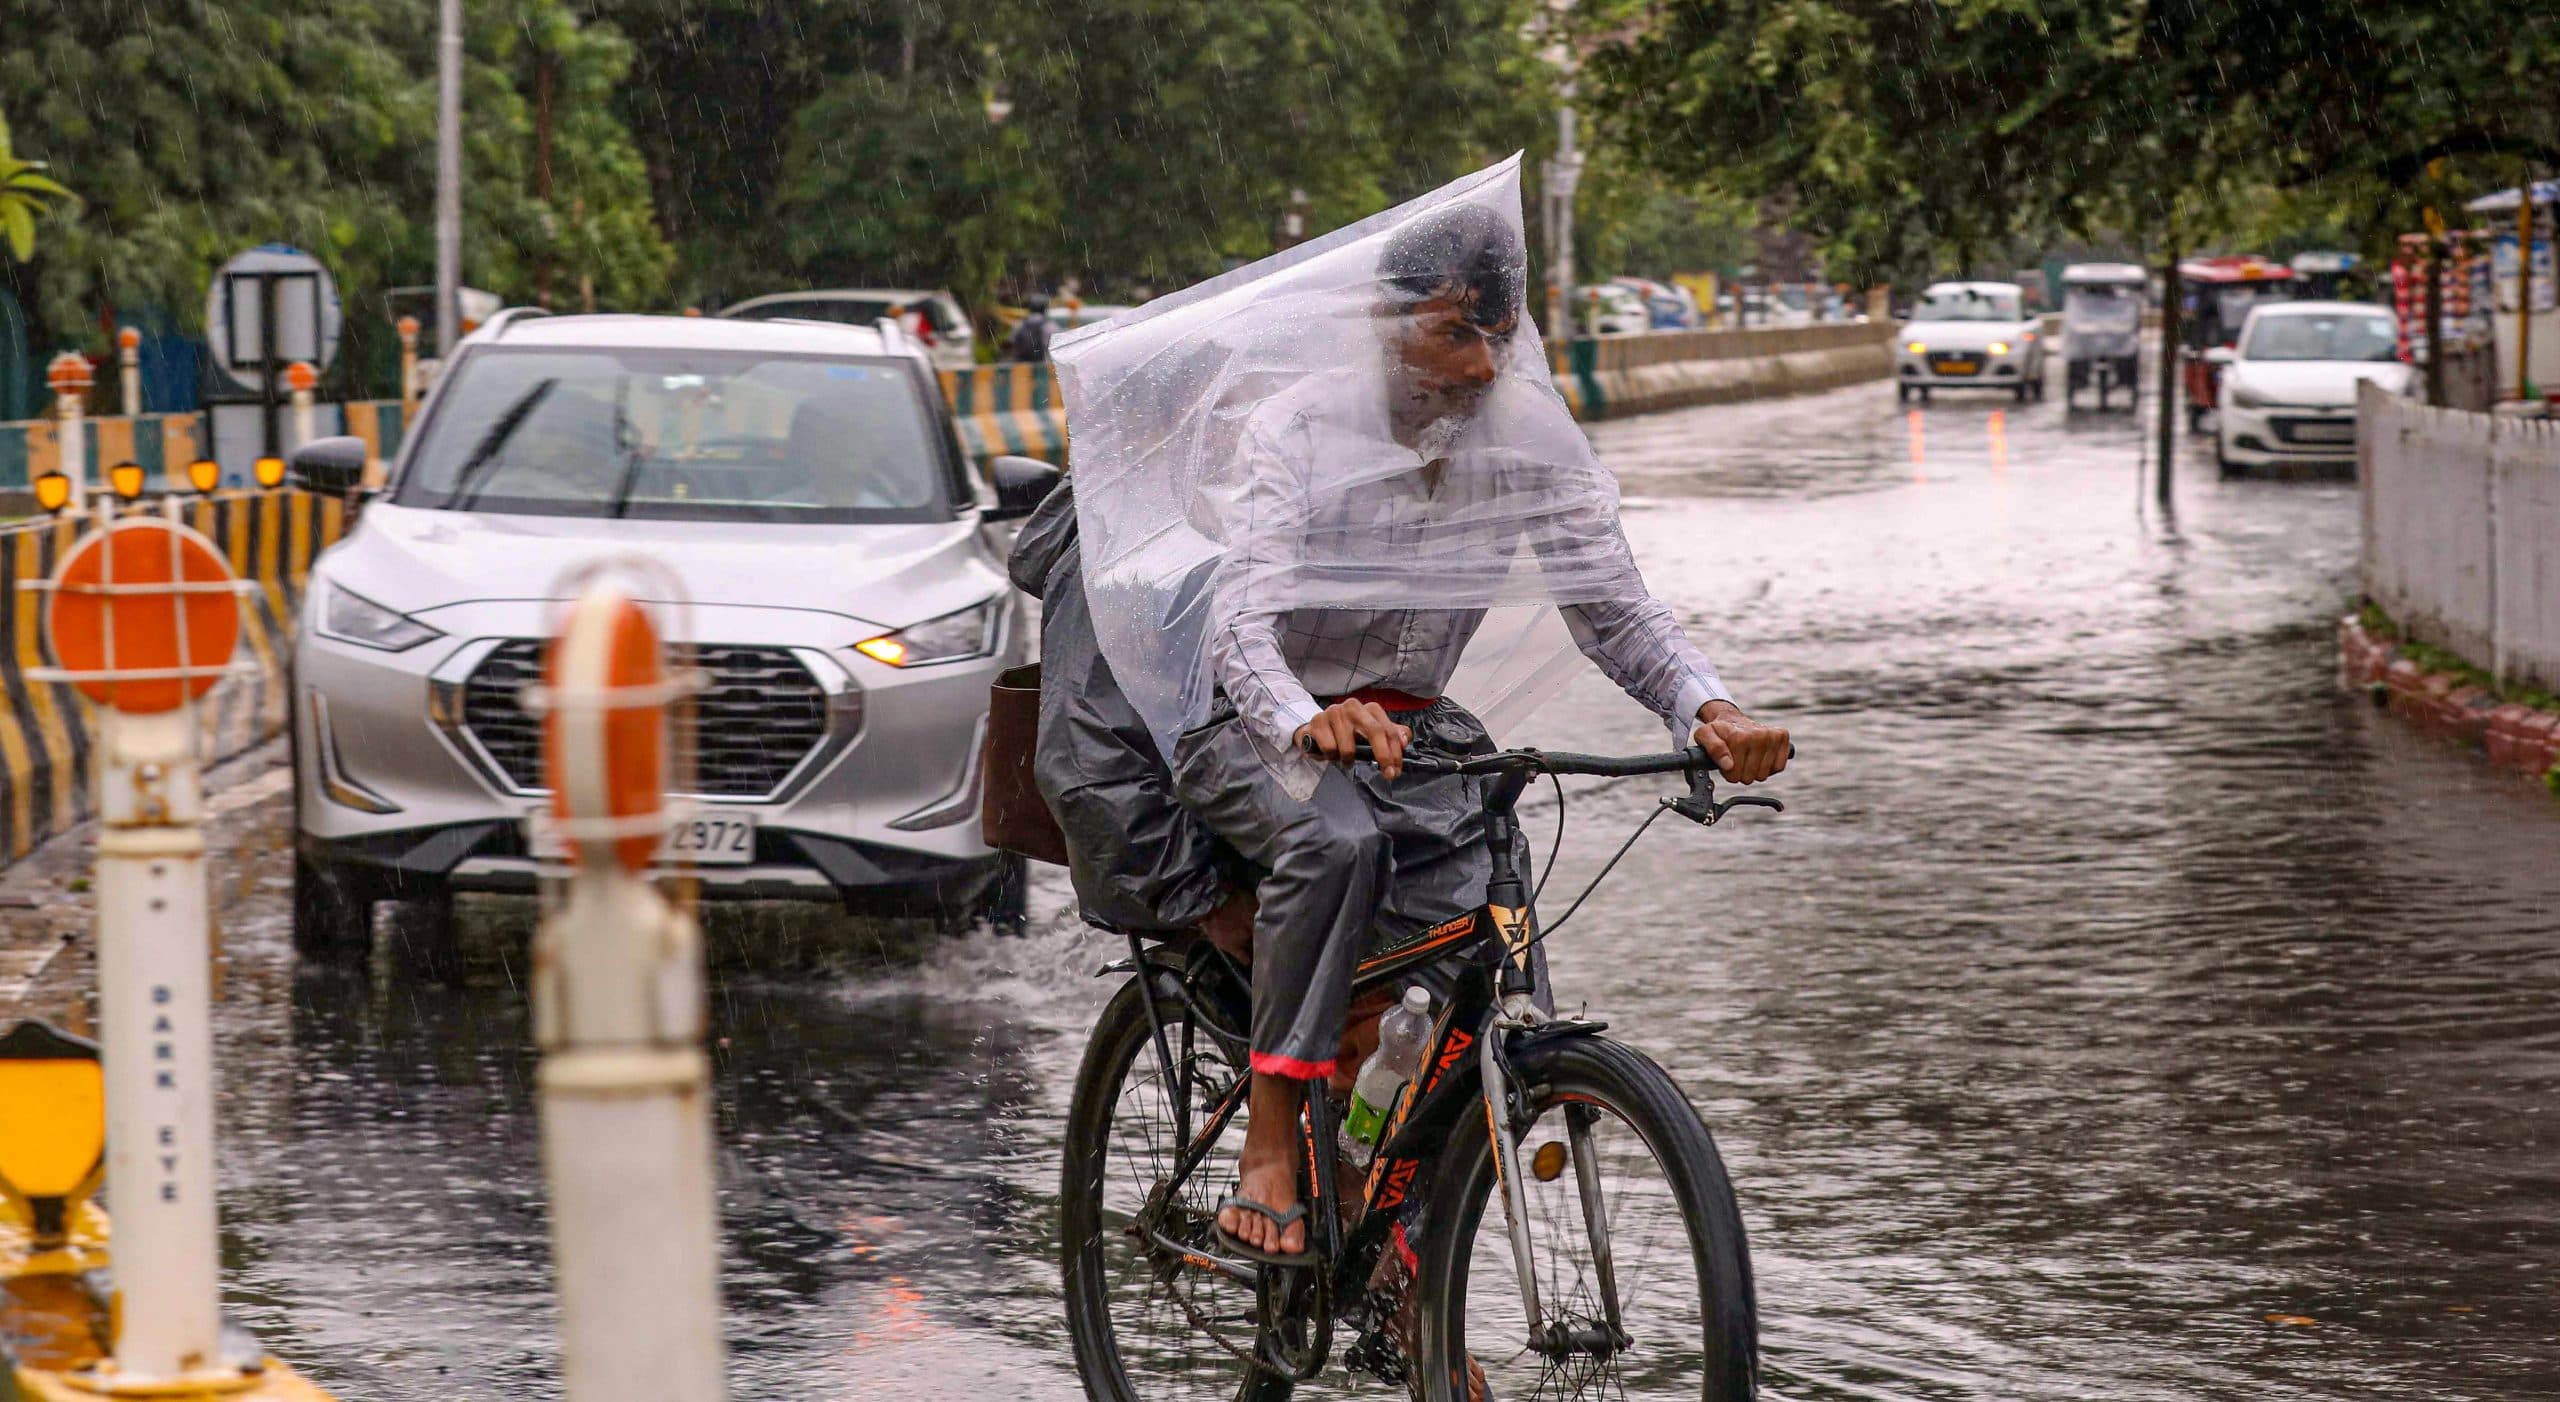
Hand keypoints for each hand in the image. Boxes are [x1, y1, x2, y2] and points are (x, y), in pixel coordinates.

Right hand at [1295, 699, 1410, 778]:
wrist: (1315, 729)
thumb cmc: (1346, 733)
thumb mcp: (1371, 734)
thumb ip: (1391, 735)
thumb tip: (1405, 740)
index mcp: (1369, 709)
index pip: (1388, 730)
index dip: (1395, 752)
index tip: (1395, 770)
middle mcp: (1353, 707)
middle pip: (1375, 731)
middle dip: (1383, 755)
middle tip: (1386, 773)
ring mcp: (1334, 712)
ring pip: (1349, 746)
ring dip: (1348, 760)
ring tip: (1345, 759)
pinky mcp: (1318, 721)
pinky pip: (1329, 748)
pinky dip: (1331, 756)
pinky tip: (1330, 753)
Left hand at [1694, 700, 1788, 783]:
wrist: (1732, 719)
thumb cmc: (1719, 730)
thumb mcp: (1704, 736)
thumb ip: (1712, 749)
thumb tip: (1728, 764)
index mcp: (1740, 737)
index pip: (1734, 774)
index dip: (1728, 772)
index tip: (1726, 761)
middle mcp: (1759, 735)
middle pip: (1750, 776)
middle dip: (1740, 773)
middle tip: (1736, 760)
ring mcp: (1773, 736)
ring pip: (1764, 775)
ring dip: (1754, 771)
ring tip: (1747, 758)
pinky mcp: (1782, 737)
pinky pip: (1778, 767)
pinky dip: (1768, 767)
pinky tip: (1760, 757)